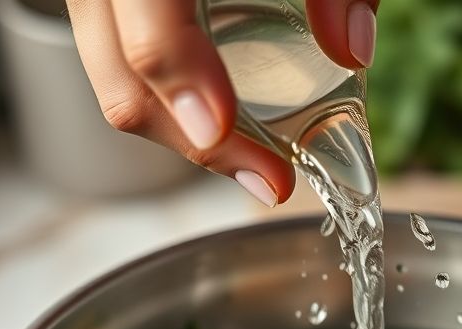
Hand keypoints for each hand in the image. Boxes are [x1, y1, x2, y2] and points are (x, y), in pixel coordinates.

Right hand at [64, 0, 378, 206]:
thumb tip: (352, 49)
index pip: (145, 12)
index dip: (178, 76)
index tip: (222, 133)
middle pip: (119, 71)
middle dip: (191, 142)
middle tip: (265, 178)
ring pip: (113, 75)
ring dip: (181, 129)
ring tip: (252, 159)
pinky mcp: (108, 1)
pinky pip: (121, 57)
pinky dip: (169, 96)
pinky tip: (220, 116)